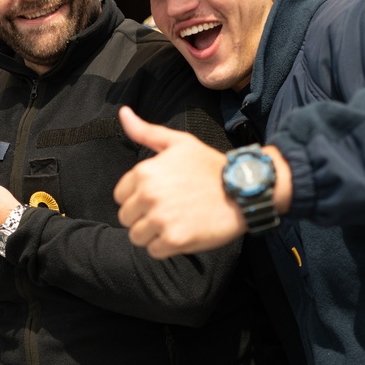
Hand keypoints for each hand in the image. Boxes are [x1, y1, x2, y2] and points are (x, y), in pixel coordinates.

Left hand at [113, 106, 246, 257]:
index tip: (159, 195)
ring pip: (137, 237)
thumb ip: (145, 131)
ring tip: (175, 222)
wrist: (243, 189)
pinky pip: (154, 251)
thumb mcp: (178, 143)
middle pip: (126, 218)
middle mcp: (148, 196)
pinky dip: (166, 247)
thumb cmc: (210, 166)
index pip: (120, 196)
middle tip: (169, 209)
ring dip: (153, 234)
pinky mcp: (174, 240)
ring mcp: (160, 219)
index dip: (138, 197)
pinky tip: (183, 232)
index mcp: (144, 172)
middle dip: (143, 216)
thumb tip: (123, 113)